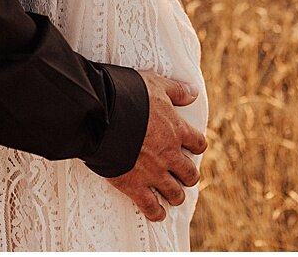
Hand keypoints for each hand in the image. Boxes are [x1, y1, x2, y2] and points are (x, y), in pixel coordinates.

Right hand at [106, 70, 206, 221]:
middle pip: (190, 174)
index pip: (198, 144)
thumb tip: (193, 93)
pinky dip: (156, 212)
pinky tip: (157, 212)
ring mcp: (153, 173)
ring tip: (170, 194)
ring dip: (174, 194)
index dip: (195, 146)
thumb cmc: (125, 94)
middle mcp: (169, 155)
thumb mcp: (153, 84)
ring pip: (175, 193)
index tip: (189, 148)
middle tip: (181, 174)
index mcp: (176, 130)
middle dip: (187, 175)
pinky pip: (151, 207)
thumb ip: (175, 90)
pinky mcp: (135, 185)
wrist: (99, 113)